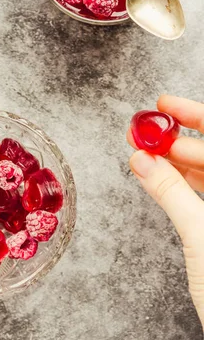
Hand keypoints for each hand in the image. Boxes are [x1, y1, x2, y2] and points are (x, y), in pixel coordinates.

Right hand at [128, 95, 203, 338]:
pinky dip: (178, 180)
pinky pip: (202, 191)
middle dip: (179, 137)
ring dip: (175, 158)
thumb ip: (170, 191)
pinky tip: (156, 172)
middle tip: (145, 129)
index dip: (196, 115)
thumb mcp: (201, 235)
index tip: (165, 103)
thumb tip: (141, 157)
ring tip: (144, 148)